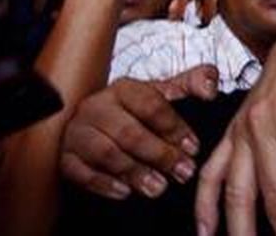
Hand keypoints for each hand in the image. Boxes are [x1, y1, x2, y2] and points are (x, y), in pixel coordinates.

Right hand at [60, 65, 217, 198]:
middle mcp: (97, 107)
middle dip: (160, 155)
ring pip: (105, 153)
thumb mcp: (162, 93)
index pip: (150, 105)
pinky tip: (125, 192)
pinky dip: (103, 183)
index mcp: (123, 89)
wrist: (93, 122)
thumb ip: (191, 84)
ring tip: (159, 187)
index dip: (174, 127)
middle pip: (129, 132)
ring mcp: (78, 132)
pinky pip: (80, 172)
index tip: (193, 146)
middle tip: (183, 172)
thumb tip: (210, 87)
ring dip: (134, 172)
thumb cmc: (134, 109)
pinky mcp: (66, 156)